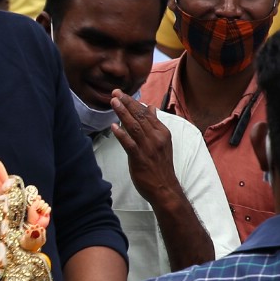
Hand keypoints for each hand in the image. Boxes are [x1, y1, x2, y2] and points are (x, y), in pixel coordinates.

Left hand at [109, 91, 180, 210]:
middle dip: (127, 103)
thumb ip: (155, 124)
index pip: (146, 113)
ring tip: (113, 102)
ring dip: (123, 113)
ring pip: (134, 127)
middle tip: (115, 92)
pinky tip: (114, 126)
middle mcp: (156, 138)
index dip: (133, 102)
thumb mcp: (162, 141)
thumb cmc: (161, 165)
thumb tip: (151, 108)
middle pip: (140, 117)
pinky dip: (121, 134)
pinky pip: (130, 144)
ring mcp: (149, 148)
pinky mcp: (140, 158)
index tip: (122, 93)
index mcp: (162, 132)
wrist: (165, 188)